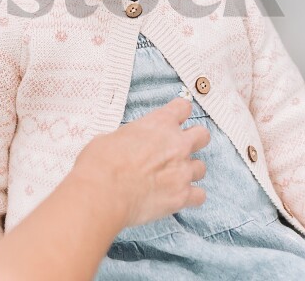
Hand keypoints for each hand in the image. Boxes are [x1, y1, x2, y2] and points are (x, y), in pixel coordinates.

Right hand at [70, 98, 209, 227]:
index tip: (176, 118)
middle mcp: (177, 144)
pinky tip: (178, 197)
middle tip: (179, 149)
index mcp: (159, 123)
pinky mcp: (182, 196)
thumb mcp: (111, 137)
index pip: (182, 107)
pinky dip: (190, 197)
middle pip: (203, 135)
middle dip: (194, 141)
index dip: (179, 112)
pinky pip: (199, 196)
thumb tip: (125, 145)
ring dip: (190, 171)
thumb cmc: (101, 163)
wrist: (103, 192)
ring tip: (173, 177)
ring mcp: (182, 171)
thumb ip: (129, 138)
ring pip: (202, 167)